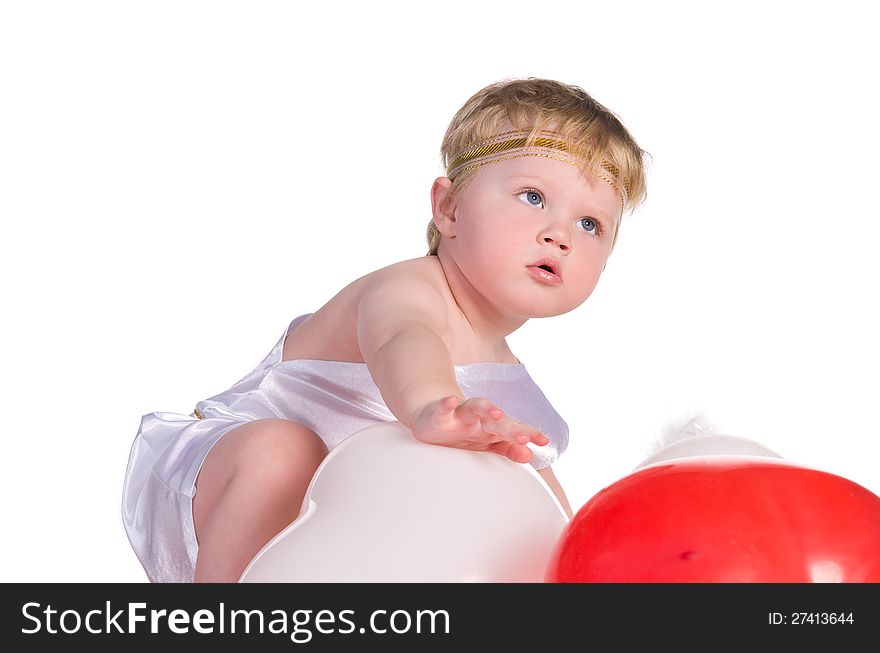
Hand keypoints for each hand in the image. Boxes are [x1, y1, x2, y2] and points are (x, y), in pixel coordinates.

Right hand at [410, 396, 549, 463]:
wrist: (433, 419)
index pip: (514, 429)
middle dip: (511, 428)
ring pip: (475, 407)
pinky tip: (451, 400)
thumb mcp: (486, 445)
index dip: (529, 433)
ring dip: (486, 408)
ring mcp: (460, 415)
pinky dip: (446, 404)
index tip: (544, 441)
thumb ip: (508, 449)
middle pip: (498, 421)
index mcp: (492, 428)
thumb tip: (529, 455)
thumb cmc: (462, 435)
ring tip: (497, 412)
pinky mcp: (440, 415)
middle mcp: (479, 419)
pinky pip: (443, 408)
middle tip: (524, 437)